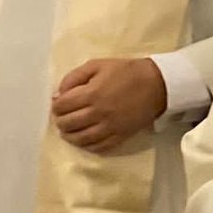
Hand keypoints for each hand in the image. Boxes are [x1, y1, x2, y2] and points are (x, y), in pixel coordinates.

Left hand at [51, 57, 166, 151]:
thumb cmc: (126, 72)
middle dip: (60, 120)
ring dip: (69, 135)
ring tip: (69, 130)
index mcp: (91, 93)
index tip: (59, 103)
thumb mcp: (97, 65)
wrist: (157, 84)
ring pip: (80, 139)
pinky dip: (86, 145)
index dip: (56, 105)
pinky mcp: (120, 136)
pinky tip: (84, 139)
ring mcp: (109, 127)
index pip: (61, 106)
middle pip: (67, 124)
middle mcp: (98, 113)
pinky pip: (97, 147)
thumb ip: (74, 77)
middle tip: (63, 116)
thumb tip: (58, 95)